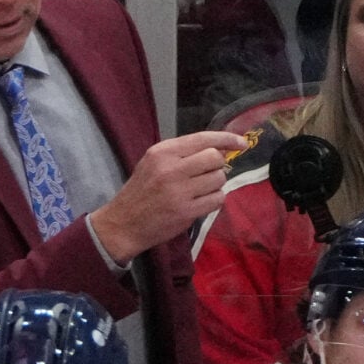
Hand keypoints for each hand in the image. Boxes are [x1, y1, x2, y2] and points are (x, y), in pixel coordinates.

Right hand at [89, 131, 243, 262]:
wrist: (121, 224)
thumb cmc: (140, 191)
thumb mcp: (153, 164)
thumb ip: (182, 153)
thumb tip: (222, 148)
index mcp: (162, 152)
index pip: (204, 139)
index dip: (227, 139)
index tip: (242, 143)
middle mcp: (171, 168)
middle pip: (215, 158)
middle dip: (216, 167)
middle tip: (204, 176)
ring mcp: (179, 191)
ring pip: (219, 179)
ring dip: (214, 185)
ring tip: (198, 192)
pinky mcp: (186, 211)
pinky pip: (217, 199)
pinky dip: (214, 201)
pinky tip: (200, 203)